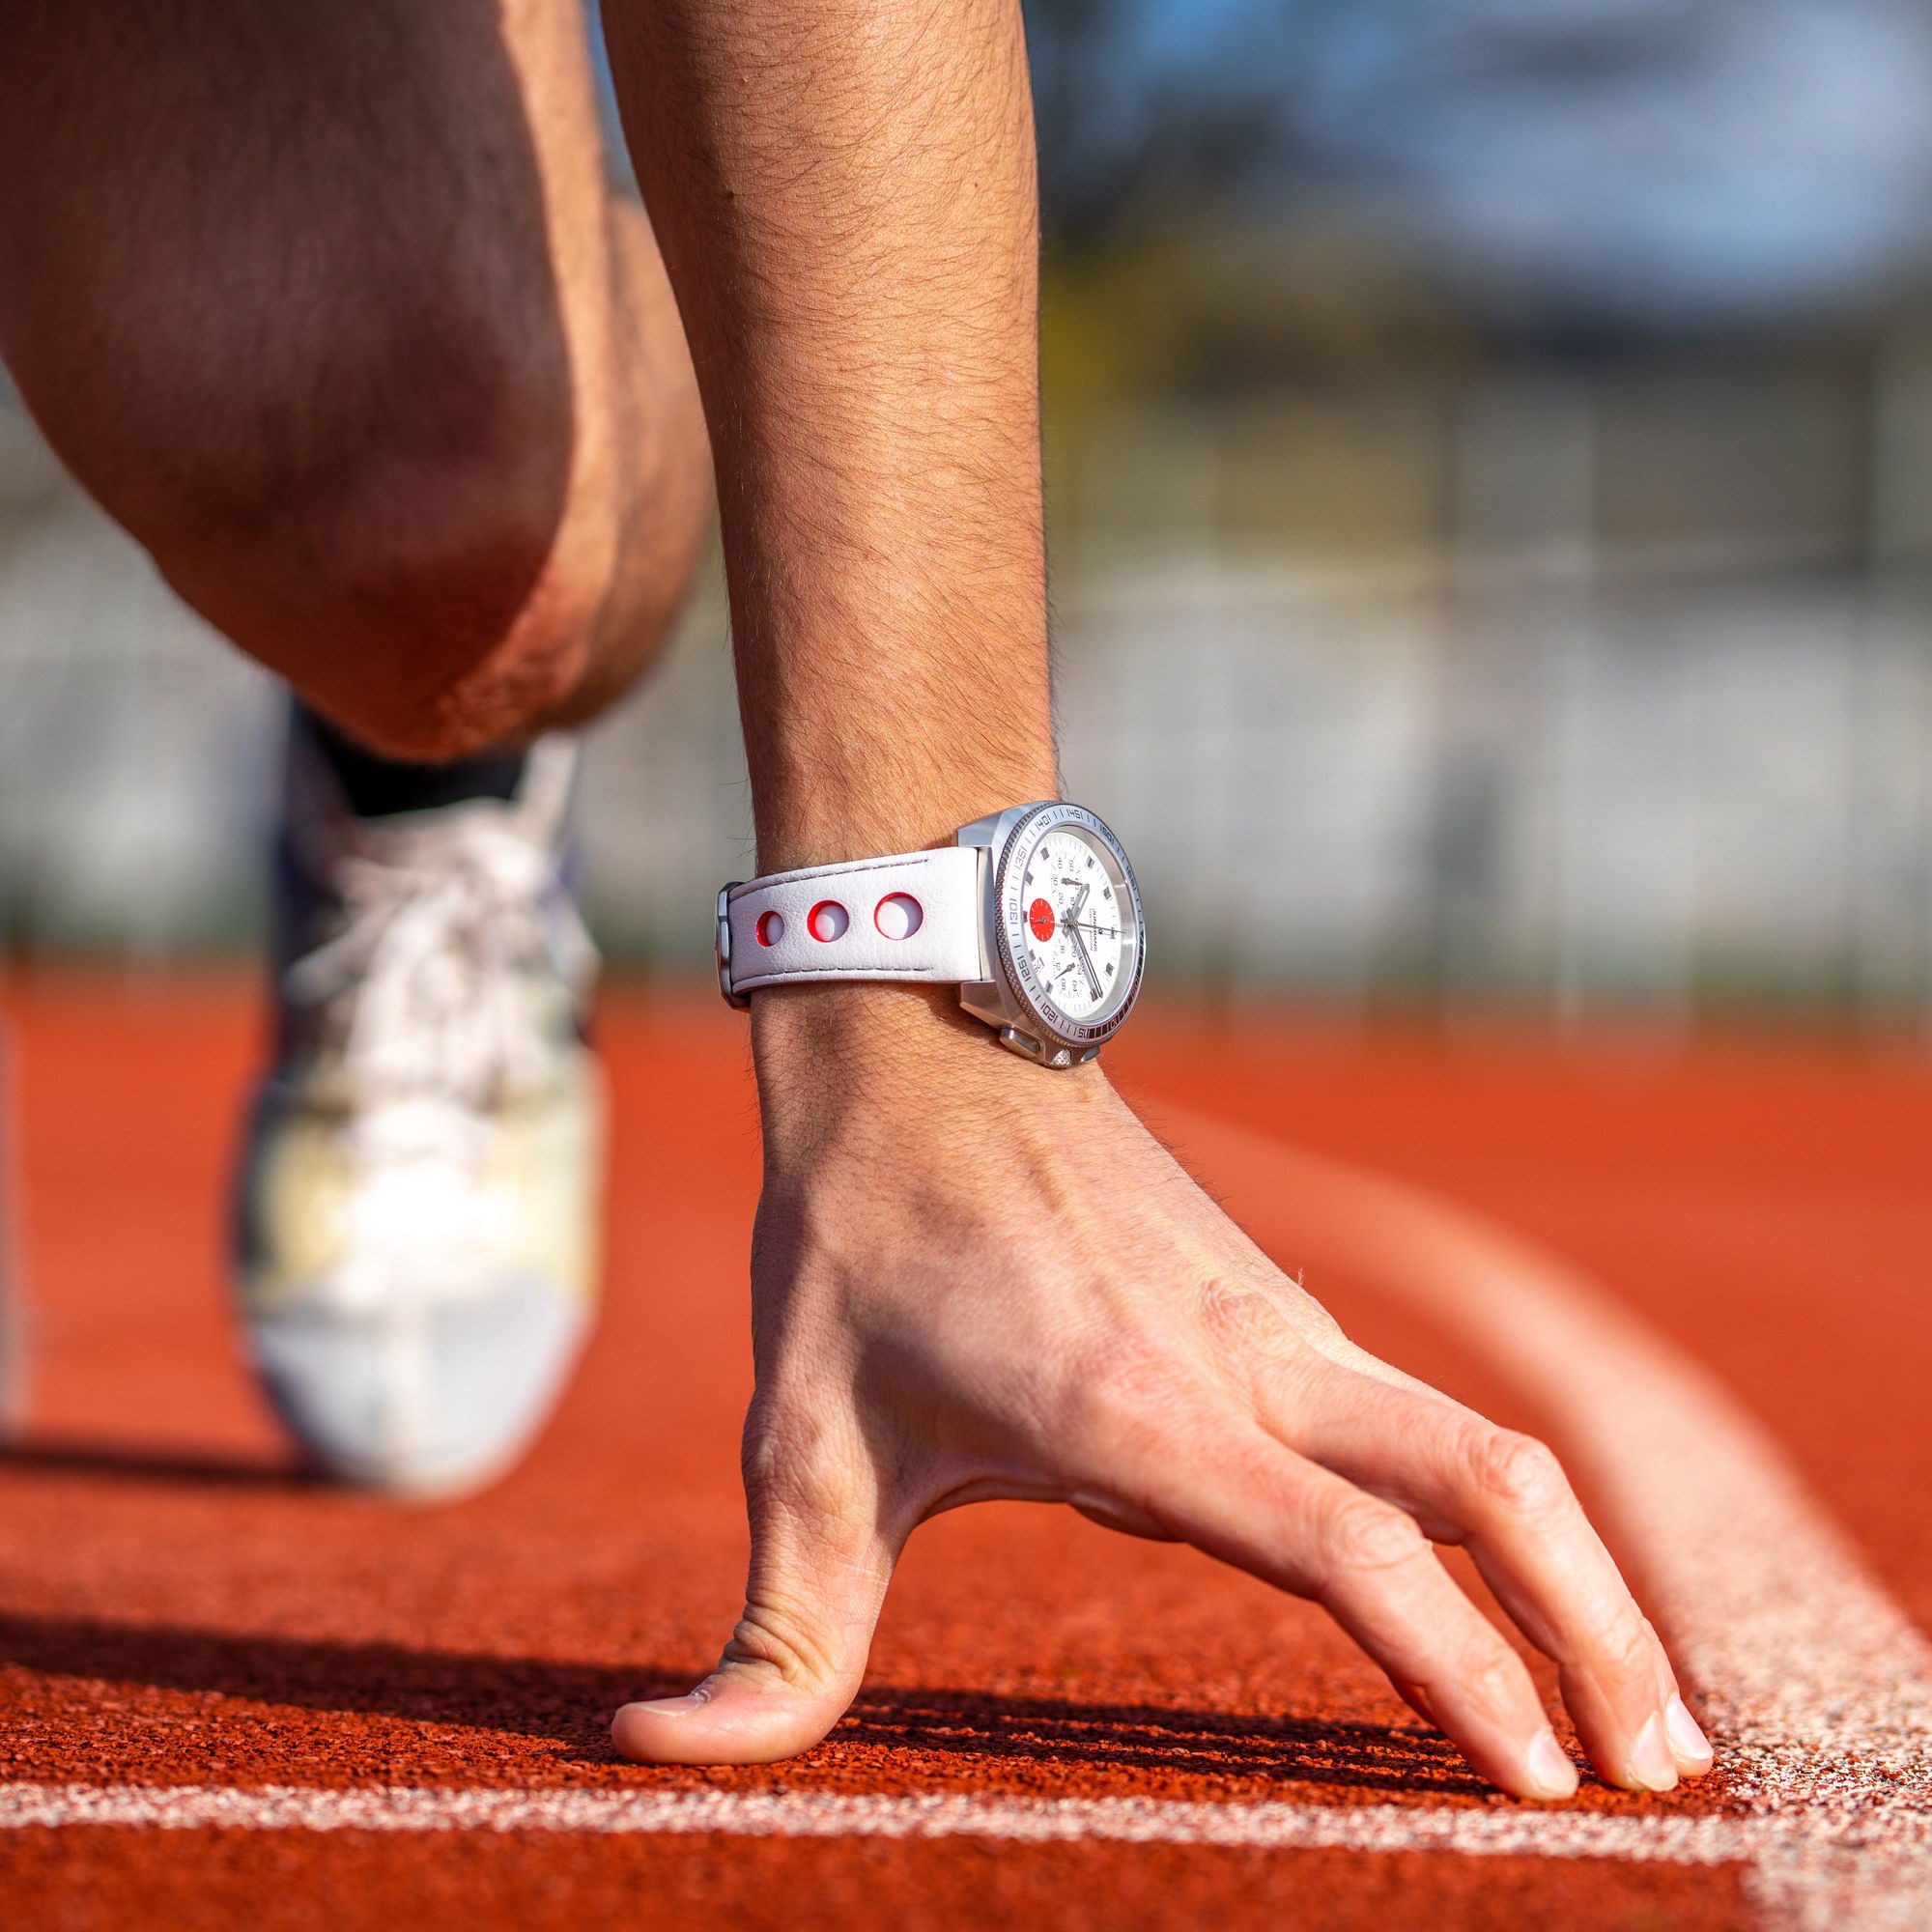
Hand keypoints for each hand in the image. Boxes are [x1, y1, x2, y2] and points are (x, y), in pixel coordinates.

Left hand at [612, 988, 1712, 1798]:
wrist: (923, 1037)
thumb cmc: (861, 1237)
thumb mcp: (803, 1439)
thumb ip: (768, 1627)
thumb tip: (653, 1754)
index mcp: (1135, 1405)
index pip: (1346, 1549)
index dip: (1457, 1669)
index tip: (1536, 1784)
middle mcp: (1243, 1358)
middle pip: (1492, 1484)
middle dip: (1599, 1627)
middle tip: (1659, 1772)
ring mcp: (1277, 1323)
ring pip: (1483, 1444)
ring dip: (1576, 1573)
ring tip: (1632, 1714)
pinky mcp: (1275, 1308)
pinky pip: (1423, 1420)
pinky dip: (1500, 1516)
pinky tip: (1507, 1595)